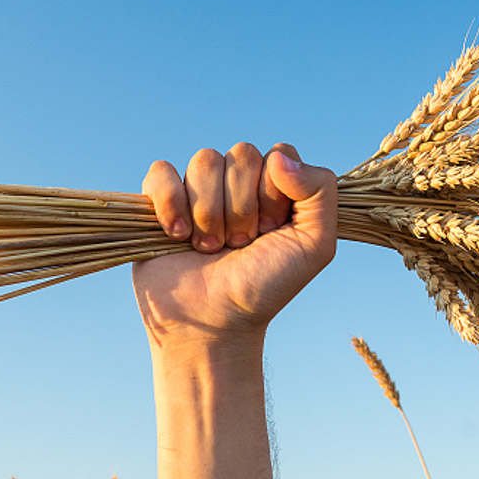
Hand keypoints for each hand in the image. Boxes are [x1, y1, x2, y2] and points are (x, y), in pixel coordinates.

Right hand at [132, 141, 337, 348]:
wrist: (213, 324)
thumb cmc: (263, 288)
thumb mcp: (313, 246)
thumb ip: (320, 191)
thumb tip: (279, 156)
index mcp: (274, 188)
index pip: (278, 154)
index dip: (273, 194)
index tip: (269, 233)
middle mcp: (236, 184)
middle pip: (240, 154)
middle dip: (242, 206)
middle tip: (239, 245)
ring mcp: (197, 190)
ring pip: (204, 161)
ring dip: (208, 212)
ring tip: (209, 247)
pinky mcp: (158, 201)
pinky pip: (161, 171)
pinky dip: (170, 203)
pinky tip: (177, 235)